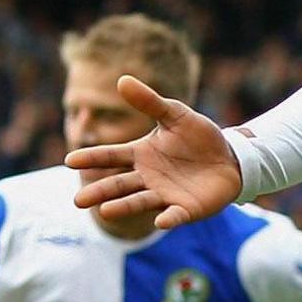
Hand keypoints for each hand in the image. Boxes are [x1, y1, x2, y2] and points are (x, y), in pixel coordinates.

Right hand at [64, 75, 243, 229]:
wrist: (231, 158)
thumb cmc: (199, 137)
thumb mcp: (176, 115)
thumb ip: (150, 101)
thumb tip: (122, 80)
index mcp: (141, 154)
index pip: (112, 156)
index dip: (92, 158)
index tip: (70, 161)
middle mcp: (148, 177)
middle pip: (119, 185)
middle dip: (100, 192)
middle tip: (78, 201)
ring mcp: (165, 195)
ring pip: (140, 201)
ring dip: (123, 206)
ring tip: (105, 212)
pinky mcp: (186, 209)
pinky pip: (175, 215)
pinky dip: (168, 218)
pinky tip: (161, 221)